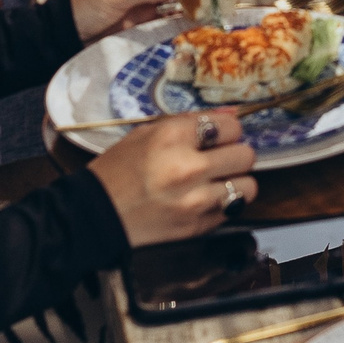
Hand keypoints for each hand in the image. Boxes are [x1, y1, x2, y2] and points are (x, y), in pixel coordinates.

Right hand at [89, 113, 257, 248]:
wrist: (95, 215)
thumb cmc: (118, 170)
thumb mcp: (147, 133)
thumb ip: (192, 122)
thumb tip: (233, 115)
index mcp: (173, 137)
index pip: (231, 127)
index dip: (226, 131)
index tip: (217, 137)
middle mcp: (188, 168)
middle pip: (246, 155)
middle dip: (235, 154)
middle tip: (219, 158)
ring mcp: (195, 201)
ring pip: (248, 186)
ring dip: (236, 181)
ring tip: (217, 181)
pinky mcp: (197, 227)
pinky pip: (232, 210)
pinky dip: (224, 204)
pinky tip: (204, 199)